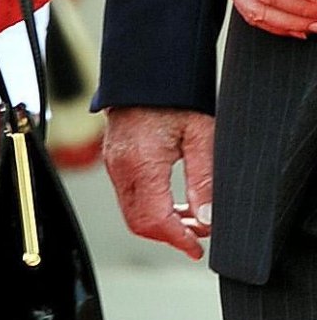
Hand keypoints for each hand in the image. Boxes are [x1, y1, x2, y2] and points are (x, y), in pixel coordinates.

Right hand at [102, 108, 213, 260]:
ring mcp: (114, 164)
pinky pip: (127, 197)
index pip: (156, 220)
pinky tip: (172, 203)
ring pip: (131, 213)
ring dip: (160, 224)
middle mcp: (121, 167)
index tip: (197, 249)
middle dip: (169, 236)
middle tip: (198, 235)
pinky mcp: (113, 160)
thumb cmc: (174, 97)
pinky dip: (149, 208)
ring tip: (191, 219)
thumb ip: (203, 179)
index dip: (178, 240)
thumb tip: (206, 219)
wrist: (146, 70)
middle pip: (139, 223)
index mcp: (142, 163)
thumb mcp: (201, 134)